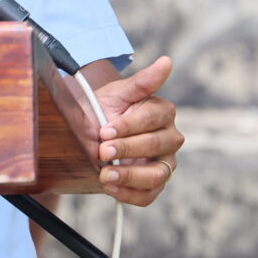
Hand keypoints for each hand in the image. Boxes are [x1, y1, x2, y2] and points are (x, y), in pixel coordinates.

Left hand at [88, 55, 182, 206]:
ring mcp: (164, 163)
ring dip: (130, 176)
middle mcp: (169, 138)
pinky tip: (111, 188)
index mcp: (163, 112)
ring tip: (105, 176)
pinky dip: (130, 195)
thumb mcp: (118, 93)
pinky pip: (149, 195)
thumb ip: (142, 81)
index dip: (127, 126)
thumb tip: (167, 61)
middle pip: (155, 145)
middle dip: (126, 149)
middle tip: (101, 151)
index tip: (104, 130)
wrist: (88, 133)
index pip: (152, 119)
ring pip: (157, 174)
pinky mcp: (154, 184)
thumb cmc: (106, 110)